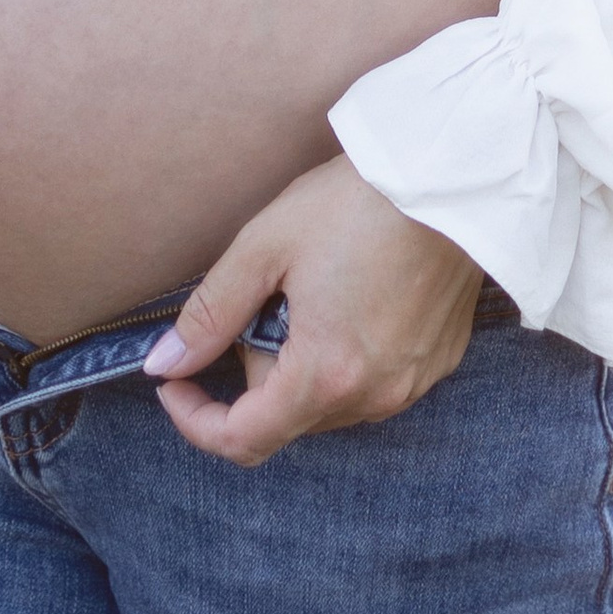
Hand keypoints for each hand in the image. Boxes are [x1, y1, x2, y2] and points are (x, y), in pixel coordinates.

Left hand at [143, 154, 481, 468]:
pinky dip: (345, 357)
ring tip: (312, 290)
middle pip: (286, 415)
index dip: (196, 419)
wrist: (449, 174)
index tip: (175, 382)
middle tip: (265, 295)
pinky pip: (371, 384)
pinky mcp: (437, 364)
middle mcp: (373, 396)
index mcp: (325, 374)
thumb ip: (210, 314)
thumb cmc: (354, 202)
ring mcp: (411, 384)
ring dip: (302, 364)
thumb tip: (164, 364)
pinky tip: (351, 297)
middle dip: (256, 367)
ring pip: (328, 402)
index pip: (244, 439)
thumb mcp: (265, 246)